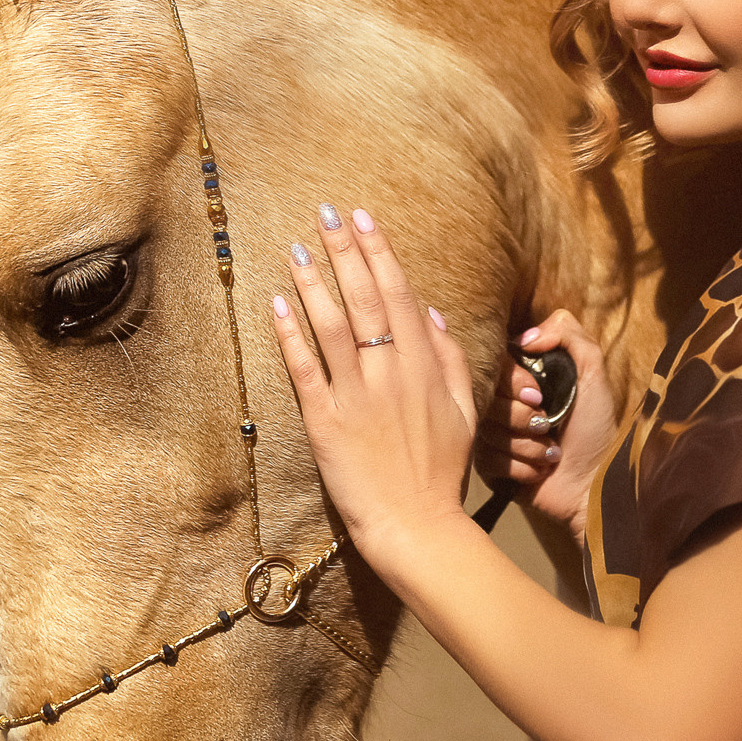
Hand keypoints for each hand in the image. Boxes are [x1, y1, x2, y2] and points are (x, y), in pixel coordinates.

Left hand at [270, 203, 475, 560]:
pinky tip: (277, 304)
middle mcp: (391, 372)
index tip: (364, 219)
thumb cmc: (443, 471)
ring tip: (297, 248)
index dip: (380, 253)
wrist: (419, 526)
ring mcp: (357, 396)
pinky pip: (305, 369)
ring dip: (314, 282)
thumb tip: (434, 314)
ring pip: (332, 326)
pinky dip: (290, 334)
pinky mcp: (326, 422)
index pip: (400, 295)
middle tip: (326, 214)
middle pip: (365, 299)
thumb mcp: (464, 411)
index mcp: (425, 366)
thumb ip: (449, 360)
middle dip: (345, 251)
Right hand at [476, 309, 618, 544]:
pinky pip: (489, 461)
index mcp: (526, 380)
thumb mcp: (593, 372)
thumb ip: (568, 334)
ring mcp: (496, 438)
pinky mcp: (492, 469)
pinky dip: (521, 468)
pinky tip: (540, 471)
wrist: (596, 482)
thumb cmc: (597, 428)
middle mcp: (507, 405)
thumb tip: (524, 336)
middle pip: (487, 400)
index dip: (513, 382)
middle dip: (522, 418)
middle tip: (548, 425)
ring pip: (487, 432)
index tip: (538, 395)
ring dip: (527, 445)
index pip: (495, 367)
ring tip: (551, 452)